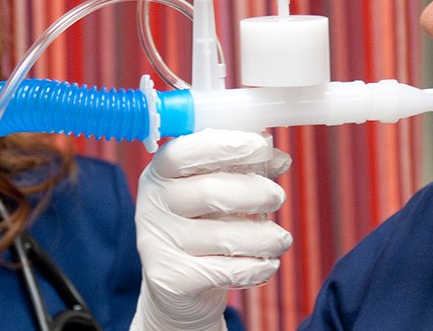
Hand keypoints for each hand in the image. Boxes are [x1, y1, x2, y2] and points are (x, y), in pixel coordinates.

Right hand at [131, 129, 292, 330]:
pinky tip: (267, 264)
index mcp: (160, 174)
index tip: (260, 145)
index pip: (184, 153)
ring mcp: (157, 245)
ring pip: (224, 237)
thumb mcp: (218, 191)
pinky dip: (258, 267)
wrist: (178, 287)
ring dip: (265, 237)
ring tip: (280, 239)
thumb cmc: (203, 227)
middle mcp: (152, 205)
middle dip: (255, 192)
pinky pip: (227, 271)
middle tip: (278, 197)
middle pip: (209, 191)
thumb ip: (244, 169)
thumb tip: (279, 159)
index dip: (224, 145)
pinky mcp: (171, 280)